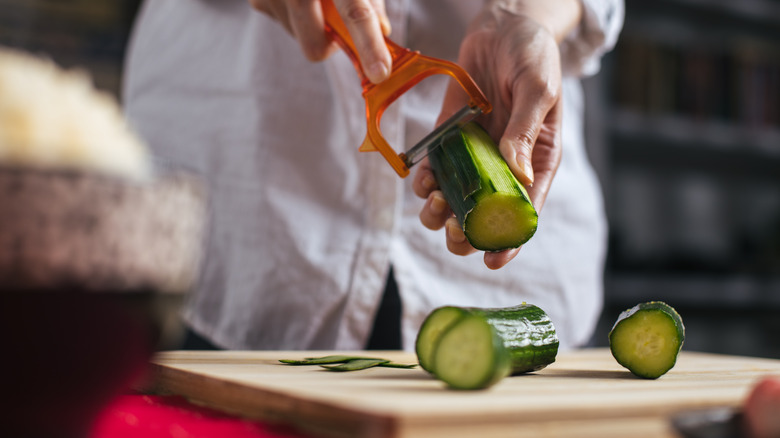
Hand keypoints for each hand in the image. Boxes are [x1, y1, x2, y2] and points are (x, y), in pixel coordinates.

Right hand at [248, 0, 391, 82]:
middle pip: (315, 45)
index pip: (353, 11)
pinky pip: (287, 24)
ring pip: (302, 37)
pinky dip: (300, 15)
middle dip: (331, 45)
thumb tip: (380, 32)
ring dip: (316, 25)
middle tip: (341, 27)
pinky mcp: (257, 1)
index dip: (368, 44)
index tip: (380, 72)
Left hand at [414, 2, 579, 269]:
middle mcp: (505, 165)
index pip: (525, 213)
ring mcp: (475, 154)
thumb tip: (515, 176)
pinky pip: (436, 170)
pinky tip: (423, 178)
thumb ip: (523, 132)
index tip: (491, 261)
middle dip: (466, 231)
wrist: (503, 26)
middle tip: (452, 229)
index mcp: (537, 161)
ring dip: (440, 211)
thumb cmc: (533, 55)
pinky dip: (425, 181)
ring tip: (433, 202)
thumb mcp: (537, 89)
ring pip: (455, 200)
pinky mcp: (449, 138)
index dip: (509, 242)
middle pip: (485, 216)